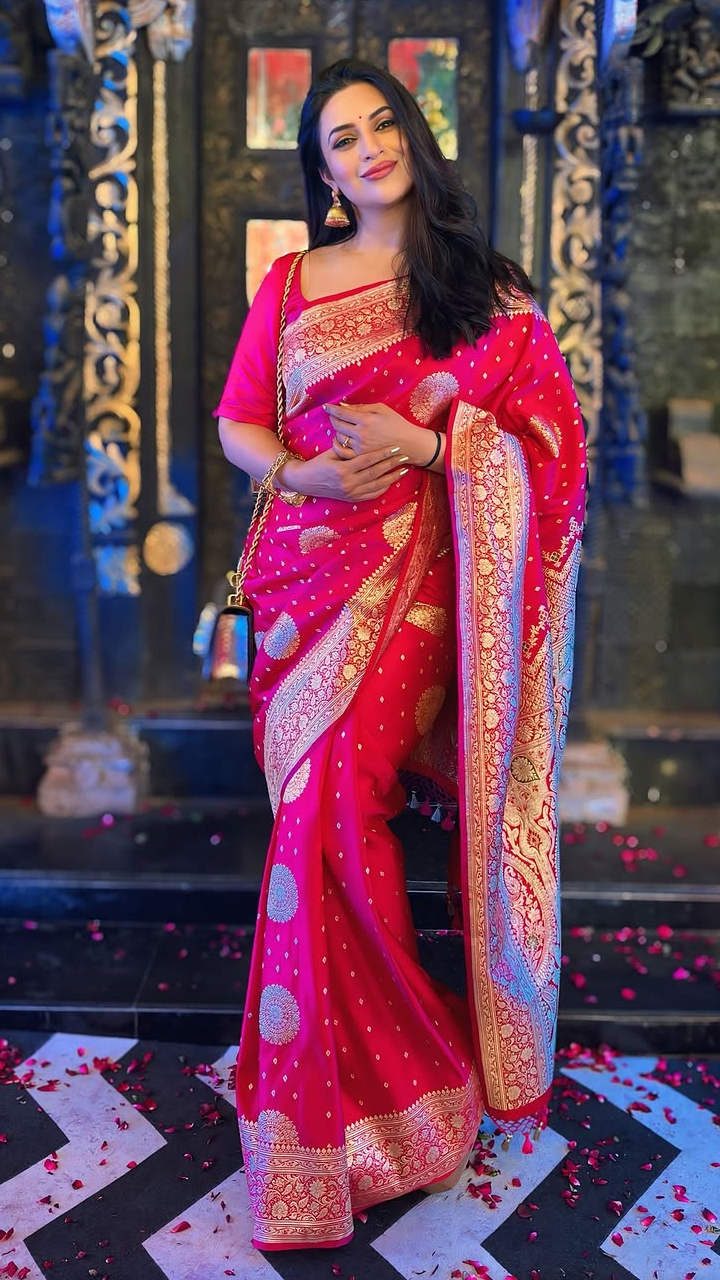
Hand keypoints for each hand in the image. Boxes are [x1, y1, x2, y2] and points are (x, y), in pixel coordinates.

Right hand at [281, 446, 408, 502]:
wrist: (306, 482)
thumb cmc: (318, 463)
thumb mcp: (330, 453)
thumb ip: (346, 447)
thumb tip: (361, 434)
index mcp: (343, 469)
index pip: (368, 460)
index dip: (383, 453)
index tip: (395, 447)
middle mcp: (348, 483)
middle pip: (376, 472)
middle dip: (392, 464)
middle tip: (405, 456)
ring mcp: (351, 493)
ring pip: (377, 485)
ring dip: (392, 477)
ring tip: (404, 469)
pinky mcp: (352, 499)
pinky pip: (372, 495)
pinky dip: (383, 488)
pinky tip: (391, 481)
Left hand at [325, 401, 418, 458]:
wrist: (409, 444)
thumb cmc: (396, 424)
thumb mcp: (381, 409)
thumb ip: (361, 407)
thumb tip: (344, 406)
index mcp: (366, 420)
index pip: (342, 413)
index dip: (332, 409)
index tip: (326, 407)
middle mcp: (361, 434)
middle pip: (338, 425)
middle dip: (333, 418)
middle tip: (333, 416)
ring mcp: (360, 448)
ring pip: (339, 437)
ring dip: (337, 431)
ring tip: (339, 427)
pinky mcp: (361, 457)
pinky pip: (342, 452)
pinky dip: (337, 445)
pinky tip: (339, 441)